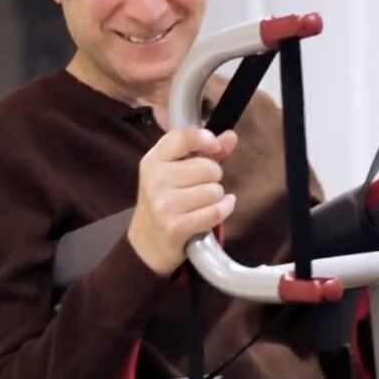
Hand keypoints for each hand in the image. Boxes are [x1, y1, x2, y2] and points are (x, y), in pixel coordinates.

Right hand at [127, 127, 238, 275]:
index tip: (213, 147)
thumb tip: (231, 137)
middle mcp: (155, 180)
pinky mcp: (174, 227)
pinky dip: (223, 210)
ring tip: (204, 202)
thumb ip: (205, 152)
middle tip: (202, 187)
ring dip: (216, 197)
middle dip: (213, 177)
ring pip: (214, 191)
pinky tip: (220, 209)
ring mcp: (163, 204)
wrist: (147, 242)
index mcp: (153, 160)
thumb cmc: (167, 200)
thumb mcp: (178, 171)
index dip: (205, 139)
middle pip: (207, 168)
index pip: (183, 137)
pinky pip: (214, 212)